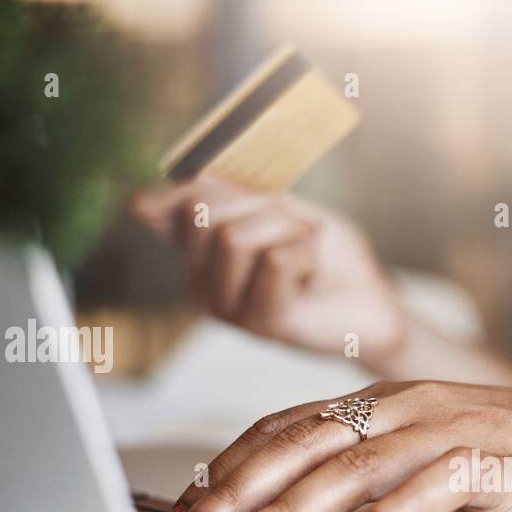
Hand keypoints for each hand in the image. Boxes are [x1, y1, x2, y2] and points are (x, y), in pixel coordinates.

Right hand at [129, 174, 406, 361]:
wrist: (372, 306)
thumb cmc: (327, 258)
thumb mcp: (276, 211)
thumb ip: (223, 199)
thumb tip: (139, 200)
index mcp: (200, 258)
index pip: (179, 205)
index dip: (218, 188)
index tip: (263, 204)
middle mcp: (202, 287)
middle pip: (201, 211)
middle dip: (260, 207)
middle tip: (293, 236)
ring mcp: (228, 309)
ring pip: (234, 237)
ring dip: (287, 233)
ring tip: (305, 260)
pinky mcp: (262, 323)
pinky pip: (274, 260)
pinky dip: (306, 255)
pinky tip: (311, 279)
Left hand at [155, 380, 511, 511]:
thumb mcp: (426, 452)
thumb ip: (367, 468)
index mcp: (381, 404)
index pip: (282, 431)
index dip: (224, 472)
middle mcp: (406, 408)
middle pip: (302, 445)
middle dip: (235, 494)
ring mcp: (452, 429)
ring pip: (358, 465)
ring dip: (295, 509)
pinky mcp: (500, 460)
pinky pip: (439, 482)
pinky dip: (398, 511)